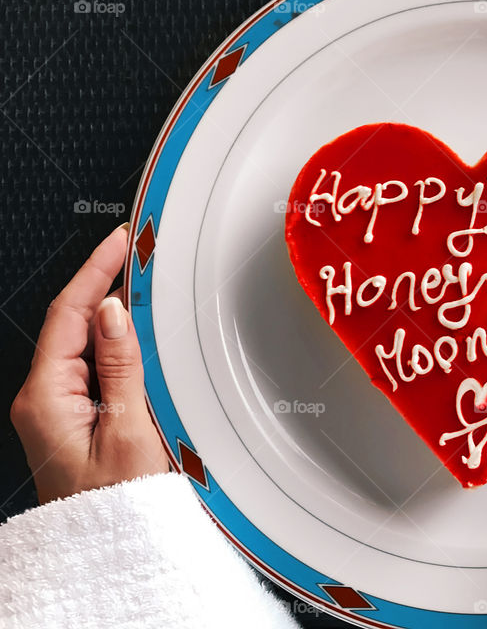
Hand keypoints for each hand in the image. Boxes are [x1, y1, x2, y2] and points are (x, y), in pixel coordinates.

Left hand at [10, 225, 168, 502]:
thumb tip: (114, 311)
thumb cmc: (117, 503)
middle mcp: (44, 399)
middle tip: (136, 253)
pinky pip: (94, 367)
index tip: (118, 241)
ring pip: (85, 344)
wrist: (109, 547)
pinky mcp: (77, 418)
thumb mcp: (127, 430)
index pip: (70, 314)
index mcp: (46, 397)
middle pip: (73, 324)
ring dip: (112, 314)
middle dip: (103, 284)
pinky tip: (137, 336)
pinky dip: (117, 344)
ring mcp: (59, 408)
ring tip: (141, 285)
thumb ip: (120, 366)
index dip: (94, 271)